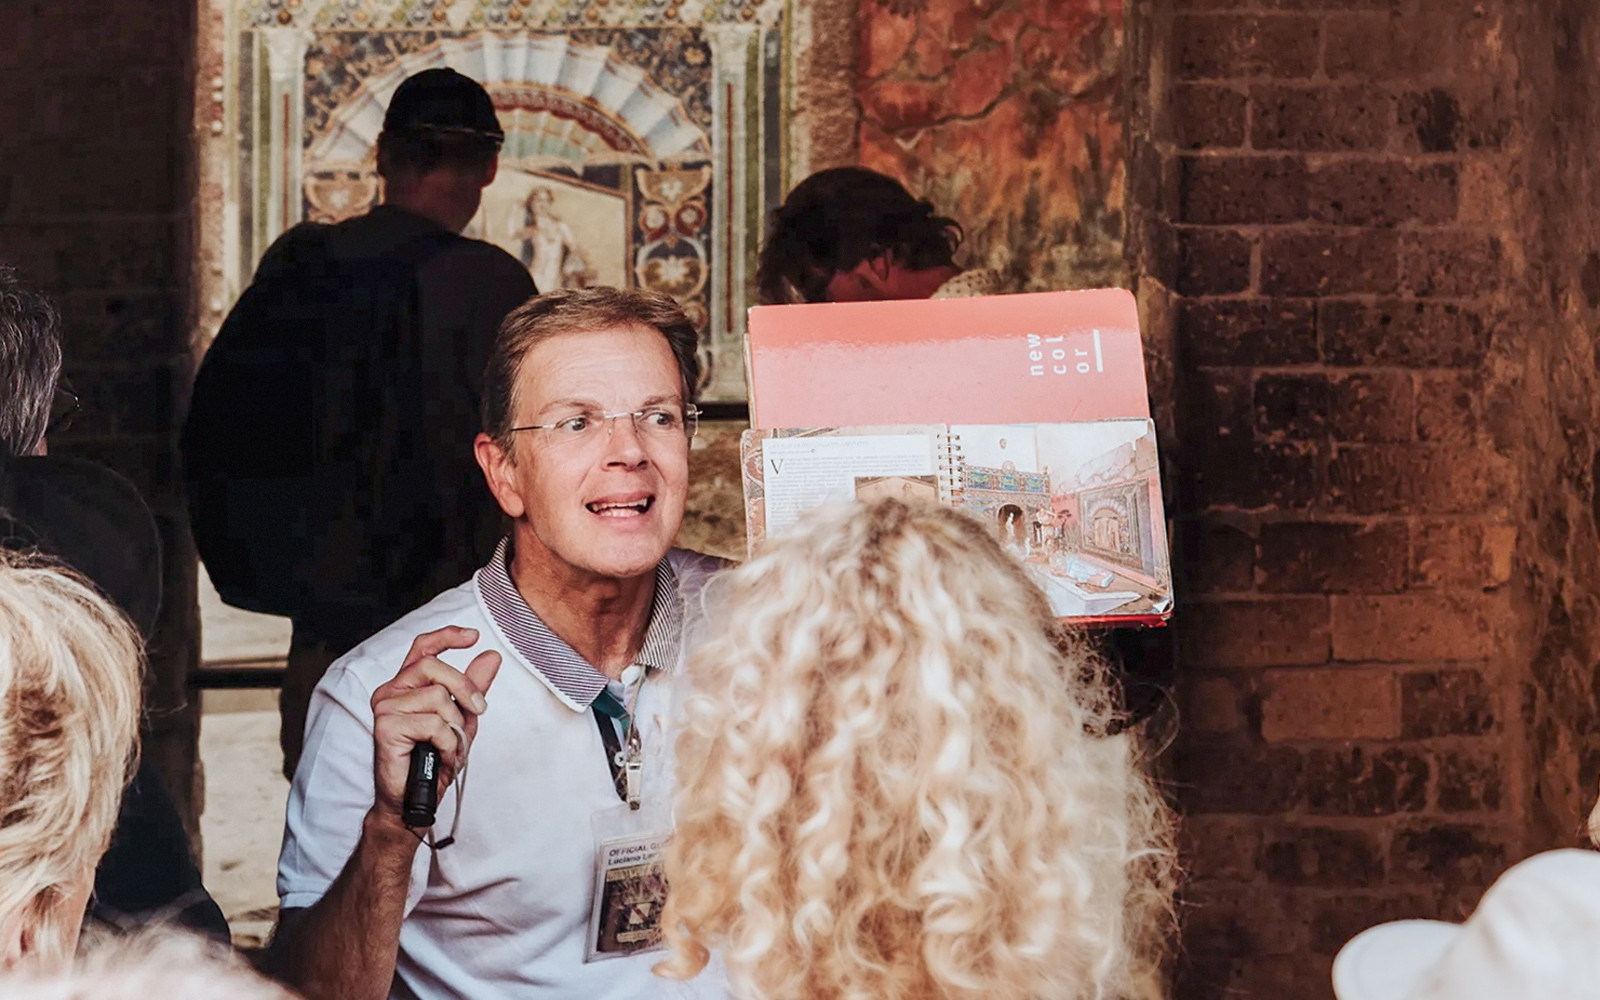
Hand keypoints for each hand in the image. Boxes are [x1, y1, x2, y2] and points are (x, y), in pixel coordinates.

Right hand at [369, 626, 501, 825]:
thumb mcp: (462, 718)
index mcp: (407, 685)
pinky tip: (442, 755)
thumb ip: (474, 688)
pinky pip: (433, 722)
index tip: (474, 636)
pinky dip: (447, 741)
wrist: (415, 799)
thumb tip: (491, 656)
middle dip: (465, 689)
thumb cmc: (433, 759)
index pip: (423, 648)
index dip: (447, 636)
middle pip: (434, 666)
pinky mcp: (386, 727)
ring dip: (455, 725)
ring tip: (449, 744)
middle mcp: (391, 691)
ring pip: (437, 696)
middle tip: (479, 710)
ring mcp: (385, 707)